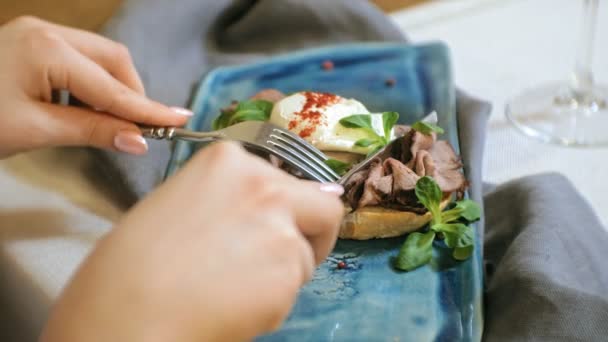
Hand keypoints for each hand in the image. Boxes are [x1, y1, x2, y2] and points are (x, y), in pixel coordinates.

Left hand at [0, 16, 190, 157]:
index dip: (148, 109)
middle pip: (112, 60)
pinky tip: (82, 107)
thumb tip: (139, 141)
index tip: (180, 121)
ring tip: (107, 122)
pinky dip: (90, 85)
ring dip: (111, 90)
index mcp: (47, 50)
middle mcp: (47, 32)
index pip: (112, 86)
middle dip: (129, 95)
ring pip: (98, 58)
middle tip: (136, 130)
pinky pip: (79, 60)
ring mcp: (38, 33)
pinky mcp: (32, 43)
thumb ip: (92, 130)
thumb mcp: (35, 130)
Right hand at [40, 142, 344, 341]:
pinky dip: (273, 304)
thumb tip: (267, 213)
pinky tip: (232, 307)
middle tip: (284, 261)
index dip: (289, 207)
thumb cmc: (129, 267)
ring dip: (283, 276)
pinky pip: (293, 290)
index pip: (288, 178)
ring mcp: (280, 227)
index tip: (280, 223)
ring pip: (307, 256)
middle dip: (312, 235)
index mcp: (229, 160)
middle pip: (324, 207)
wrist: (125, 313)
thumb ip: (227, 201)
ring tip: (232, 290)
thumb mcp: (178, 205)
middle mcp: (263, 184)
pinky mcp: (288, 271)